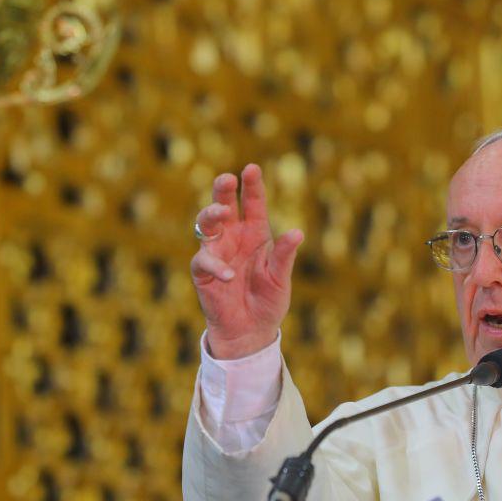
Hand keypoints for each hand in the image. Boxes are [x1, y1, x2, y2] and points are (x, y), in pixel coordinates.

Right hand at [190, 164, 303, 358]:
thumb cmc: (268, 302)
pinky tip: (230, 274)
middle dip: (224, 190)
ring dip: (212, 214)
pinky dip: (216, 265)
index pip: (253, 203)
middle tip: (227, 179)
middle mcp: (233, 237)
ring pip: (206, 225)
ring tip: (222, 212)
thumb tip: (297, 233)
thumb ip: (285, 256)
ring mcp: (217, 253)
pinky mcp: (204, 273)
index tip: (251, 168)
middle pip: (224, 205)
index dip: (252, 186)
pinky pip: (204, 261)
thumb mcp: (280, 278)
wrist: (251, 331)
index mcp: (255, 233)